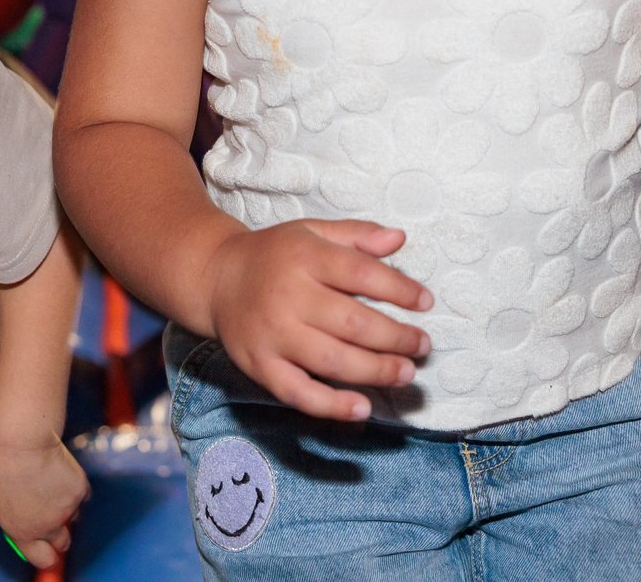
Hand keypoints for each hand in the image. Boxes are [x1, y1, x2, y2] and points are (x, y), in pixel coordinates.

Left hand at [0, 434, 86, 570]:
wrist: (22, 441)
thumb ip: (7, 512)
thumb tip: (13, 513)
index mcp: (22, 531)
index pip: (41, 558)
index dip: (45, 555)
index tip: (46, 551)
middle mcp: (47, 526)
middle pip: (63, 543)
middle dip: (59, 534)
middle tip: (52, 517)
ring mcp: (66, 509)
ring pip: (73, 517)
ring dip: (65, 508)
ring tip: (52, 487)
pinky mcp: (79, 490)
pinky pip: (81, 496)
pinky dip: (74, 488)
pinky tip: (61, 474)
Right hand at [203, 219, 432, 420]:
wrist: (215, 279)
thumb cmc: (274, 256)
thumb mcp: (311, 232)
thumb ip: (356, 235)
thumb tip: (399, 239)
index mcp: (304, 257)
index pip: (360, 273)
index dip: (399, 289)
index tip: (425, 302)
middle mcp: (287, 296)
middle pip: (352, 323)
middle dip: (396, 338)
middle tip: (422, 346)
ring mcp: (273, 335)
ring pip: (332, 360)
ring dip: (376, 371)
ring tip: (405, 373)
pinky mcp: (260, 366)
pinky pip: (298, 392)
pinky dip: (331, 406)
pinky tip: (361, 407)